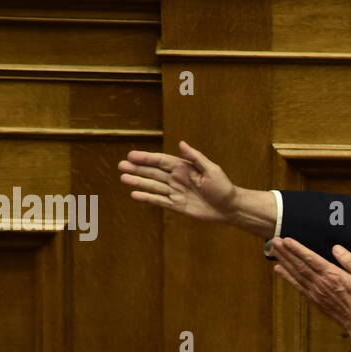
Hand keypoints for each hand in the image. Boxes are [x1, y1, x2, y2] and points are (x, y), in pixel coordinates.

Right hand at [118, 140, 236, 222]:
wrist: (230, 208)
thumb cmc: (223, 187)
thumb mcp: (212, 170)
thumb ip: (195, 158)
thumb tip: (181, 143)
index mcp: (184, 168)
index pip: (161, 161)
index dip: (146, 158)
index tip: (131, 155)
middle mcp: (177, 179)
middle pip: (153, 172)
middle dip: (137, 168)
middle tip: (121, 166)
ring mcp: (176, 192)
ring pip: (153, 186)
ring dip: (139, 182)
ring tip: (123, 178)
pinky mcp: (177, 206)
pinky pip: (159, 201)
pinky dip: (147, 198)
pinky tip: (135, 194)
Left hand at [271, 238, 350, 331]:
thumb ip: (349, 260)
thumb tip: (336, 248)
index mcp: (332, 275)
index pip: (311, 259)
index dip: (297, 249)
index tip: (287, 240)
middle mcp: (320, 283)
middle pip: (299, 265)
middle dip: (286, 252)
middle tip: (274, 241)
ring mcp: (315, 292)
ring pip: (296, 274)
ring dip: (284, 261)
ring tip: (274, 251)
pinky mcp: (313, 299)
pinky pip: (297, 286)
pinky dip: (287, 277)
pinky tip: (279, 269)